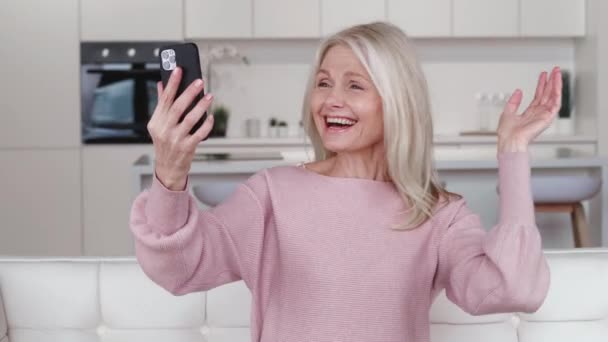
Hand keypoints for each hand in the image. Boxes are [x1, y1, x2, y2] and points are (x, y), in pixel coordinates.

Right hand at [147, 67, 214, 190]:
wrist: (167, 169)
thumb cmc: (165, 144)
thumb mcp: (159, 124)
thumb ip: (162, 104)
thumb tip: (162, 84)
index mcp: (156, 121)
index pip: (165, 98)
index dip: (172, 83)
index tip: (179, 69)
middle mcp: (164, 130)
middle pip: (178, 107)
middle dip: (189, 92)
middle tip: (200, 81)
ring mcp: (175, 139)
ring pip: (190, 119)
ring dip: (201, 106)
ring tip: (209, 96)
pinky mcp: (186, 148)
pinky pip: (199, 134)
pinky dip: (206, 124)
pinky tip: (211, 117)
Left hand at [496, 67, 561, 151]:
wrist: (509, 141)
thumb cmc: (507, 133)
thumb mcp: (507, 112)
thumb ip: (514, 102)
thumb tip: (518, 91)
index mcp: (530, 113)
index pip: (538, 96)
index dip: (541, 84)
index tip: (543, 75)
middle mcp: (538, 114)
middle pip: (547, 94)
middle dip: (551, 81)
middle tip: (555, 70)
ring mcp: (544, 115)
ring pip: (553, 96)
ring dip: (556, 84)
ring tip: (558, 72)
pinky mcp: (548, 117)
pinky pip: (556, 102)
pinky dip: (557, 92)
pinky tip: (557, 83)